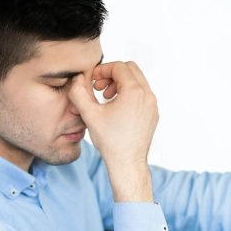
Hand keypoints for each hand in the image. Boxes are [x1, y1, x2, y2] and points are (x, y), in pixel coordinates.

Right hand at [68, 61, 158, 201]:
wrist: (127, 163)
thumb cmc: (110, 140)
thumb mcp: (89, 114)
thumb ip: (79, 92)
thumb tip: (76, 79)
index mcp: (134, 92)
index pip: (119, 67)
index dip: (103, 70)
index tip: (93, 81)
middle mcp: (148, 95)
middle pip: (131, 69)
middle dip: (113, 74)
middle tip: (99, 88)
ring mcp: (153, 105)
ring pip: (138, 82)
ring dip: (121, 84)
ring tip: (106, 98)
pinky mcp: (153, 114)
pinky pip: (142, 95)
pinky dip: (129, 94)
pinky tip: (116, 109)